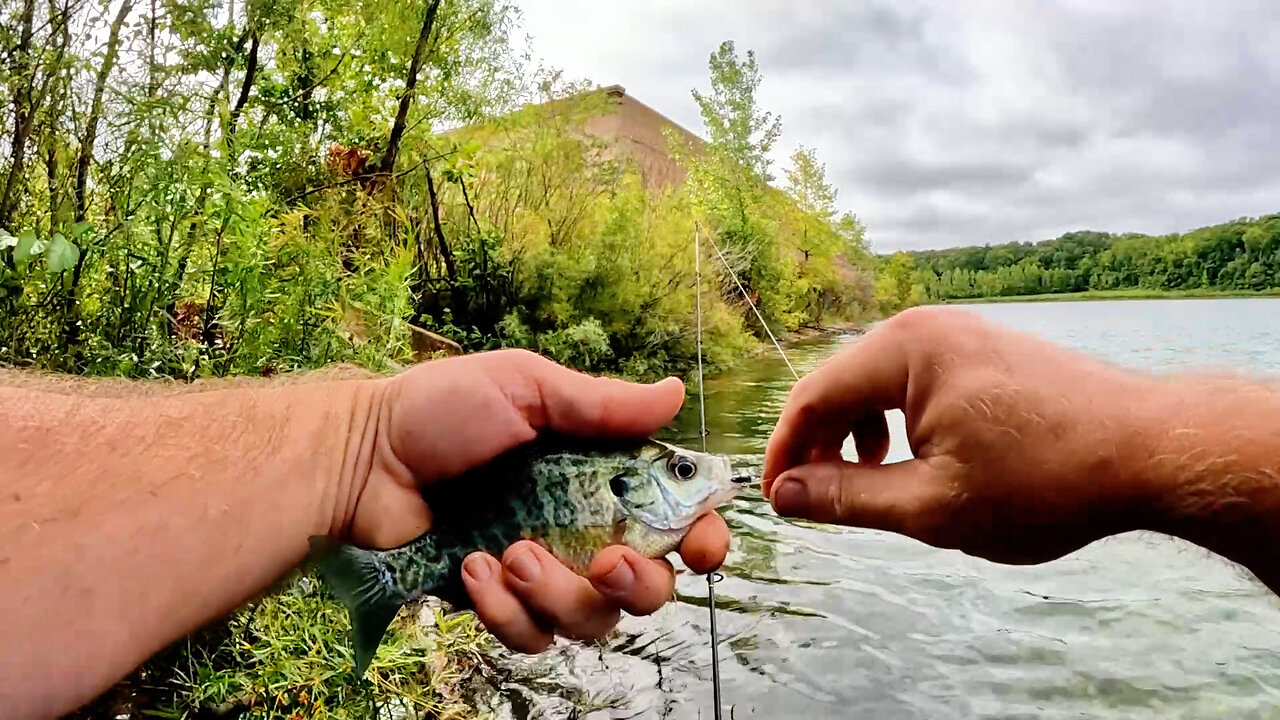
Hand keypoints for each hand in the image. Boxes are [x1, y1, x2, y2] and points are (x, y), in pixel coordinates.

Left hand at [346, 349, 729, 652]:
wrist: (361, 460)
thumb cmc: (438, 411)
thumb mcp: (524, 387)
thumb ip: (601, 403)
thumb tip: (676, 393)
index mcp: (600, 475)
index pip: (675, 517)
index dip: (701, 537)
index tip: (699, 547)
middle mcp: (582, 528)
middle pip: (649, 586)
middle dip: (638, 584)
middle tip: (603, 561)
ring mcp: (543, 571)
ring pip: (591, 620)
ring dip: (557, 594)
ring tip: (509, 553)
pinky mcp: (500, 605)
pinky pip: (531, 636)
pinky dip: (505, 610)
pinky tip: (473, 567)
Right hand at [763, 306, 1164, 564]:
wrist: (1153, 450)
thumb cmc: (1045, 480)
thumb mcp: (930, 505)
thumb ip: (846, 498)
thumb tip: (784, 496)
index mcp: (905, 350)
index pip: (811, 398)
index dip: (784, 452)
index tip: (775, 500)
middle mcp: (926, 325)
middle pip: (841, 385)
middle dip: (821, 443)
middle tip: (816, 501)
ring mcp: (960, 331)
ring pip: (878, 383)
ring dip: (859, 434)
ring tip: (871, 483)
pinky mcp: (986, 347)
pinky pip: (916, 380)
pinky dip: (899, 420)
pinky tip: (917, 458)